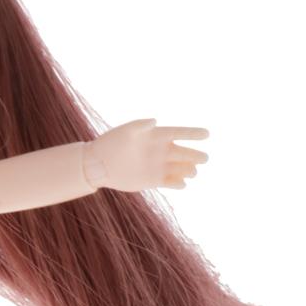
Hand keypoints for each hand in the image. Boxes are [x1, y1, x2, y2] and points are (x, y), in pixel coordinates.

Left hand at [82, 118, 209, 192]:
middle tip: (203, 158)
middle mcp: (161, 151)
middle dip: (196, 155)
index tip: (207, 134)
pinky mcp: (154, 181)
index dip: (193, 133)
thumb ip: (140, 125)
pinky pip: (172, 182)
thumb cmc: (111, 143)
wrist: (98, 164)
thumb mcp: (125, 131)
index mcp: (157, 136)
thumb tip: (155, 121)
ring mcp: (159, 166)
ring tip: (191, 171)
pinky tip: (181, 183)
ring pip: (182, 169)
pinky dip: (179, 183)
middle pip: (185, 153)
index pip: (180, 133)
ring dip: (189, 170)